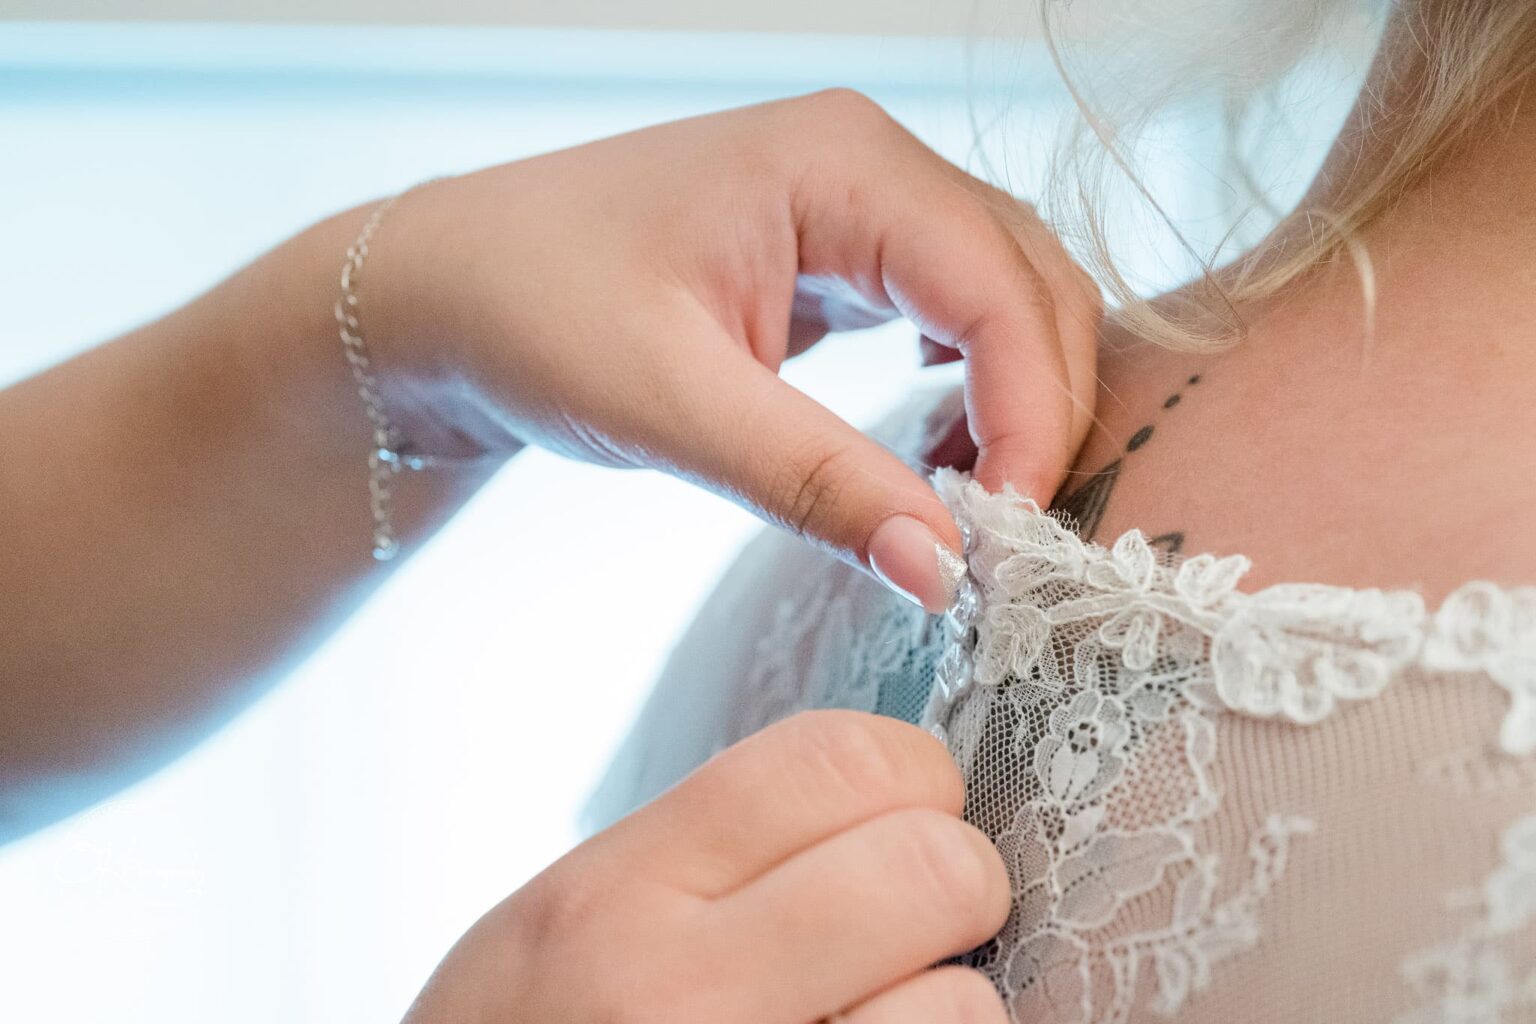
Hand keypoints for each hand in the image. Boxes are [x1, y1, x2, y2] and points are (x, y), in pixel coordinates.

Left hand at [366, 89, 1100, 611]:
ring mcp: (855, 202)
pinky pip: (949, 308)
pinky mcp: (836, 250)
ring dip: (1015, 397)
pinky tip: (939, 448)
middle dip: (1039, 410)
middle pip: (1030, 285)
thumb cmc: (529, 312)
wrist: (443, 292)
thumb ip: (816, 483)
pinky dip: (971, 382)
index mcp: (841, 164)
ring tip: (976, 502)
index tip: (1005, 533)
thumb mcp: (670, 405)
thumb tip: (945, 571)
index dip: (1030, 414)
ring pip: (1003, 296)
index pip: (1003, 289)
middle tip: (1004, 536)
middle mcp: (867, 164)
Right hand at [401, 711, 1009, 1023]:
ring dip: (948, 1008)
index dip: (907, 771)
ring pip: (966, 1006)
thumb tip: (875, 789)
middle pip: (930, 867)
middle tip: (921, 914)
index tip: (908, 806)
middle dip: (954, 880)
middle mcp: (677, 998)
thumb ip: (699, 851)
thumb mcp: (555, 926)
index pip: (833, 760)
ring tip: (879, 1016)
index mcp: (612, 899)